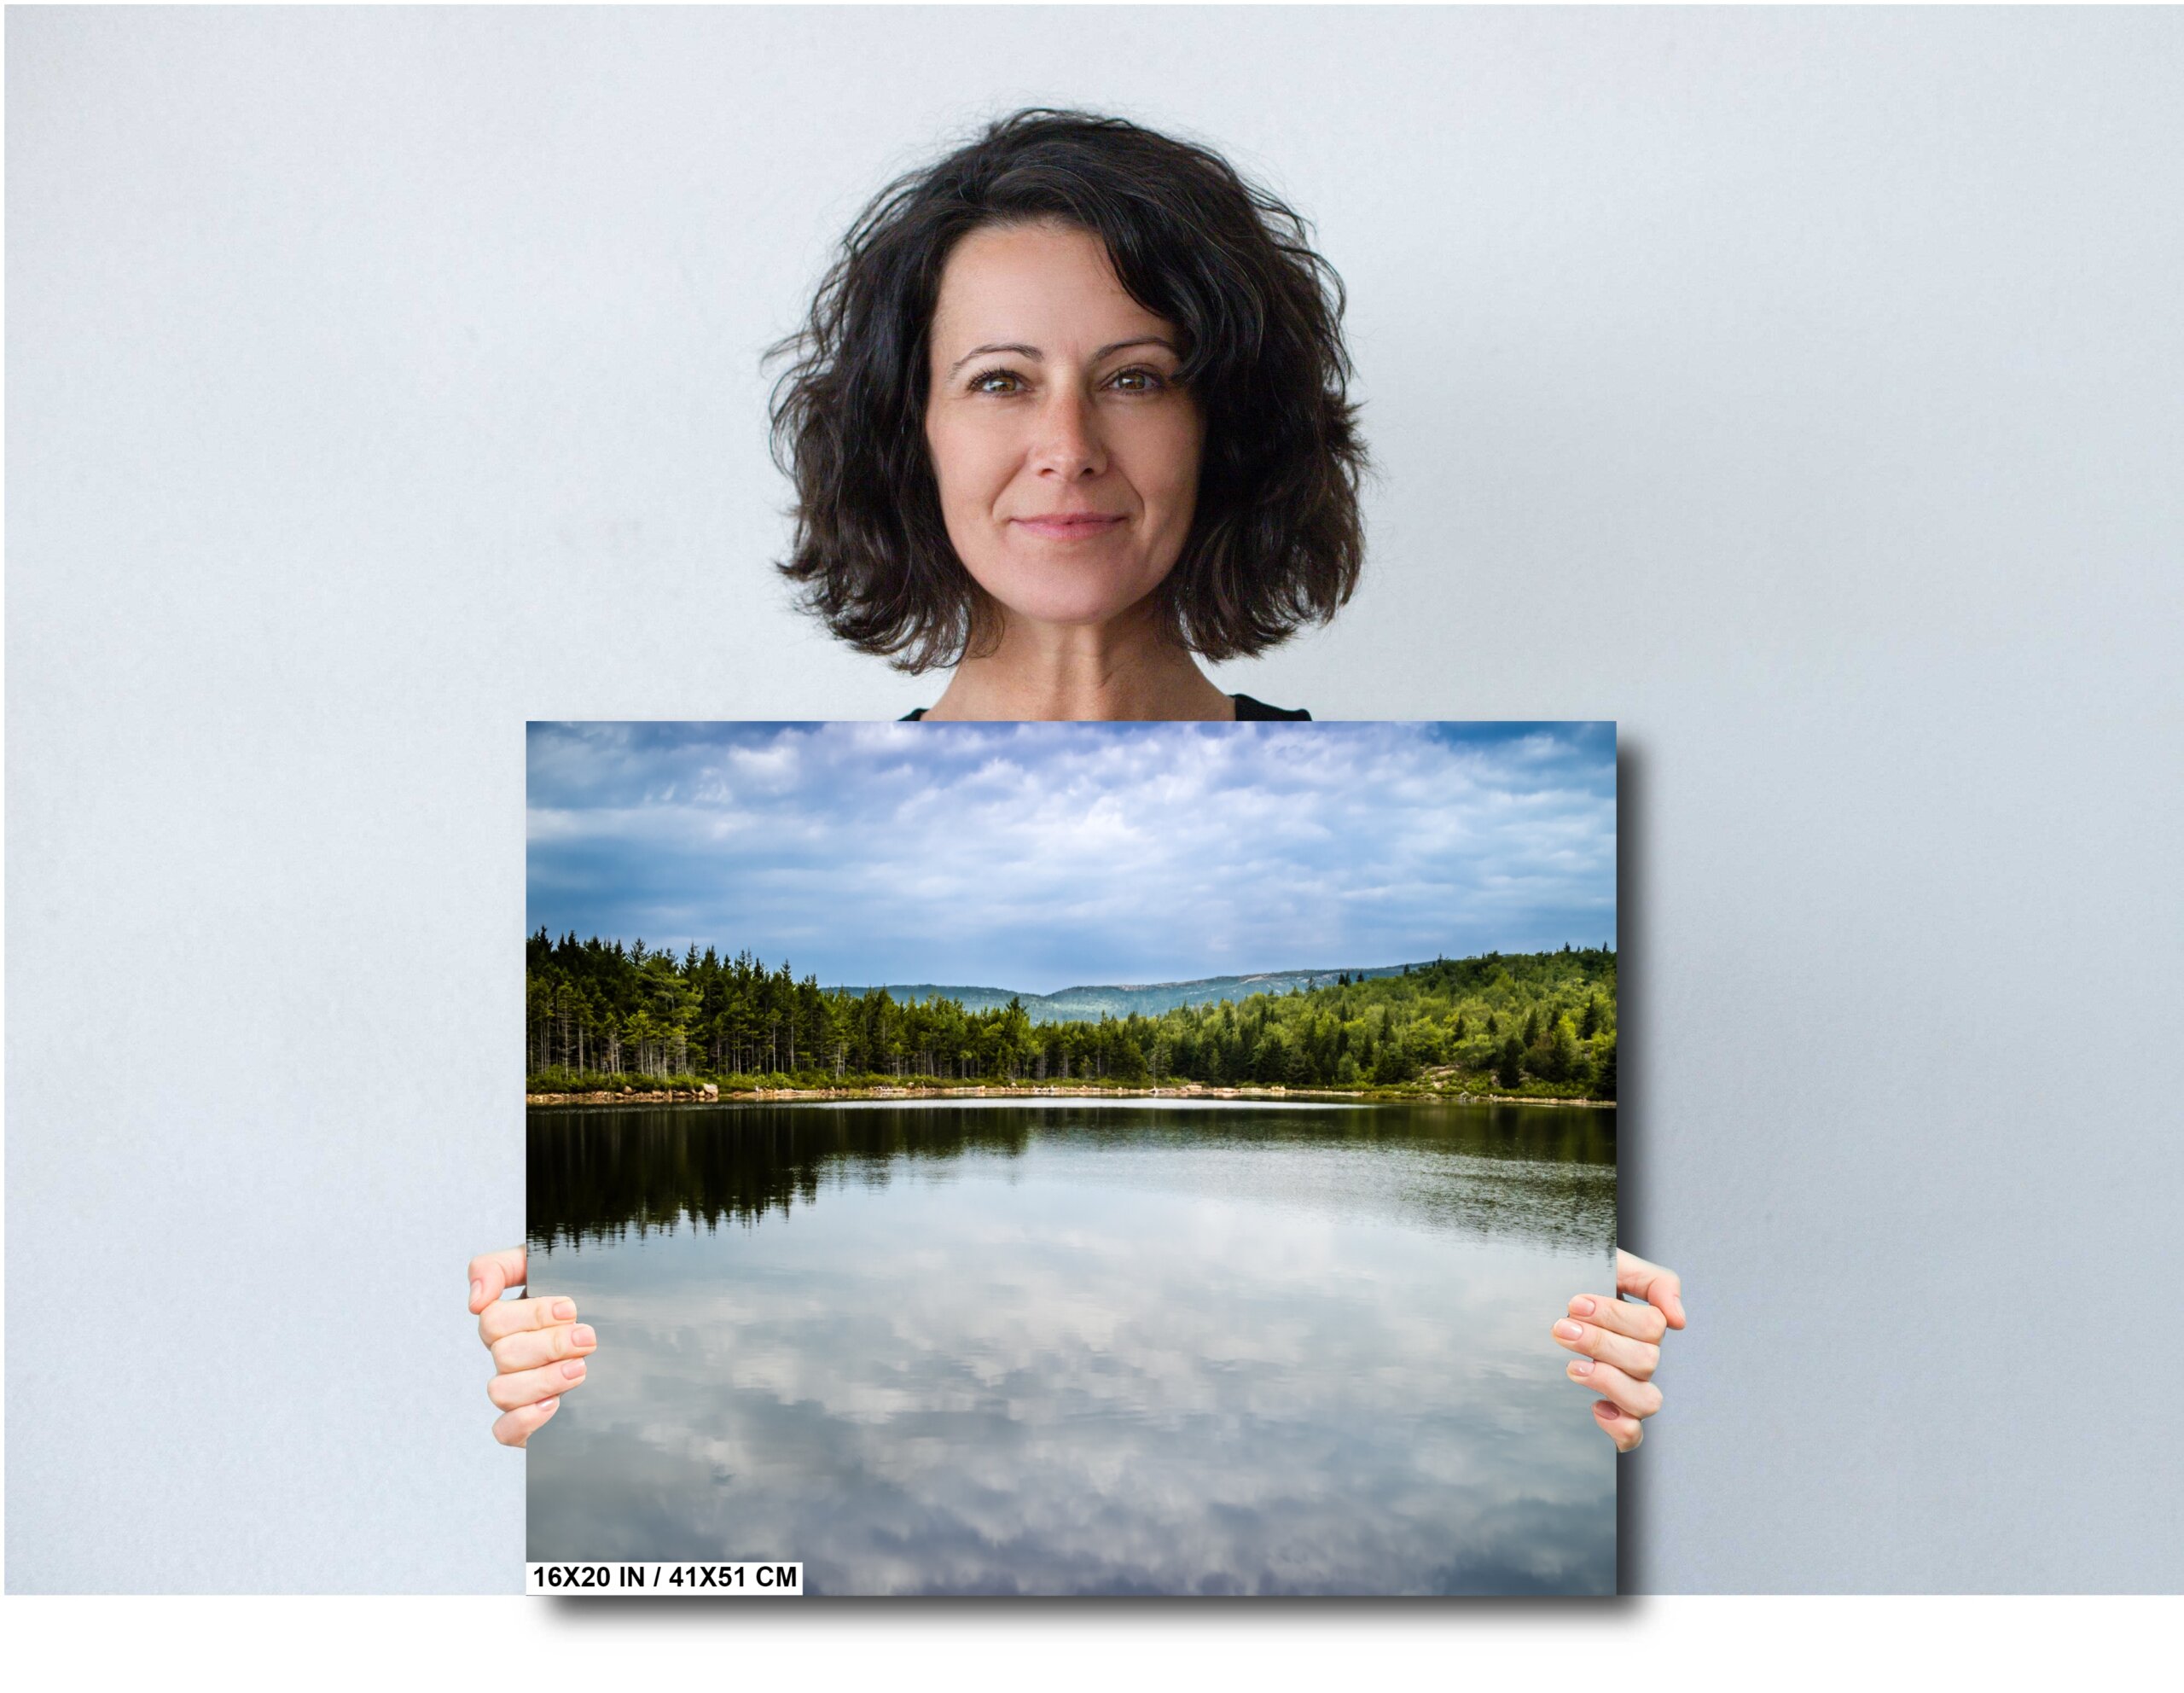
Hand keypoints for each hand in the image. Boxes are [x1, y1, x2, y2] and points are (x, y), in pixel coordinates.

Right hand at [468, 1246, 596, 1447]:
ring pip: (501, 1392)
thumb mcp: (546, 1265)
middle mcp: (509, 1357)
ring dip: (543, 1379)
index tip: (570, 1309)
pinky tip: (554, 1405)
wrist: (631, 1333)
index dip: (532, 1315)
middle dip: (550, 1345)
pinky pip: (503, 1431)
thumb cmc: (585, 1293)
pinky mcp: (528, 1422)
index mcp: (509, 1322)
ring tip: (580, 1369)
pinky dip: (524, 1420)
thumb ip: (499, 1267)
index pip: (493, 1320)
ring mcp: (517, 1389)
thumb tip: (475, 1301)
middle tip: (587, 1338)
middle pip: (503, 1355)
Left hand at [1553, 1248, 1683, 1451]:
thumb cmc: (1573, 1281)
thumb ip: (1654, 1281)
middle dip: (1600, 1343)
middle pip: (1646, 1361)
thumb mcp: (1611, 1265)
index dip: (1615, 1316)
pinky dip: (1621, 1427)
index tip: (1575, 1303)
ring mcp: (1627, 1388)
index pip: (1652, 1326)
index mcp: (1643, 1325)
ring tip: (1572, 1367)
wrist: (1531, 1301)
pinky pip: (1633, 1436)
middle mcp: (1639, 1358)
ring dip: (1610, 1382)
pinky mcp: (1611, 1414)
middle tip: (1562, 1328)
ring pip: (1646, 1401)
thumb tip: (1679, 1320)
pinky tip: (1596, 1408)